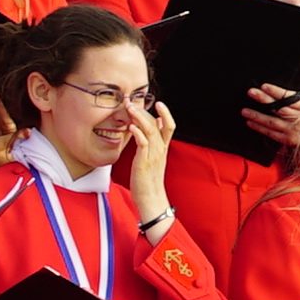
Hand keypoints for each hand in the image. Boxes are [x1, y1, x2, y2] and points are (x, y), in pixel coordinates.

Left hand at [120, 94, 179, 218]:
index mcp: (163, 148)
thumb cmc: (149, 180)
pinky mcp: (144, 161)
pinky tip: (131, 126)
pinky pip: (143, 144)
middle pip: (157, 124)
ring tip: (130, 107)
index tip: (158, 103)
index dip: (166, 113)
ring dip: (140, 117)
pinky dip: (138, 133)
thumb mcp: (154, 160)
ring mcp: (153, 155)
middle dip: (145, 111)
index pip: (169, 126)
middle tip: (132, 100)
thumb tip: (153, 130)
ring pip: (150, 130)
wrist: (151, 199)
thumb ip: (154, 145)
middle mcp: (160, 149)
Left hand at [240, 83, 299, 151]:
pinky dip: (260, 128)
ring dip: (257, 115)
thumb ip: (299, 98)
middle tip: (252, 93)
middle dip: (264, 99)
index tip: (264, 87)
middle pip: (279, 107)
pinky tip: (251, 123)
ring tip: (245, 110)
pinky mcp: (289, 140)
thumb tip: (279, 91)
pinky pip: (271, 133)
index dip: (276, 91)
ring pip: (272, 121)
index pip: (290, 97)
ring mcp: (295, 131)